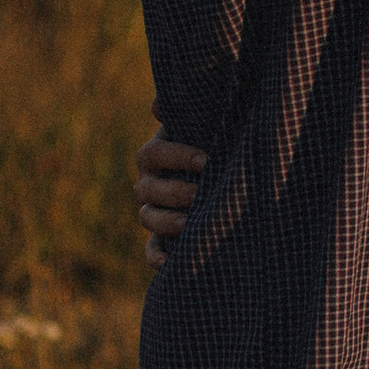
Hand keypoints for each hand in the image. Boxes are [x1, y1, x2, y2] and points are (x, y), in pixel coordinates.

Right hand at [133, 121, 208, 265]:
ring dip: (165, 221)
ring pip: (147, 218)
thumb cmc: (212, 145)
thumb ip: (191, 113)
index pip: (152, 154)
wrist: (221, 177)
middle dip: (174, 191)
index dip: (175, 156)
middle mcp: (149, 184)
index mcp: (155, 156)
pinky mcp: (161, 239)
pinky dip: (156, 258)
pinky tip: (169, 264)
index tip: (204, 159)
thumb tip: (158, 105)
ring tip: (188, 224)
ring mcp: (153, 212)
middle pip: (147, 189)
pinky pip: (151, 251)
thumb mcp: (204, 127)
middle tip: (200, 192)